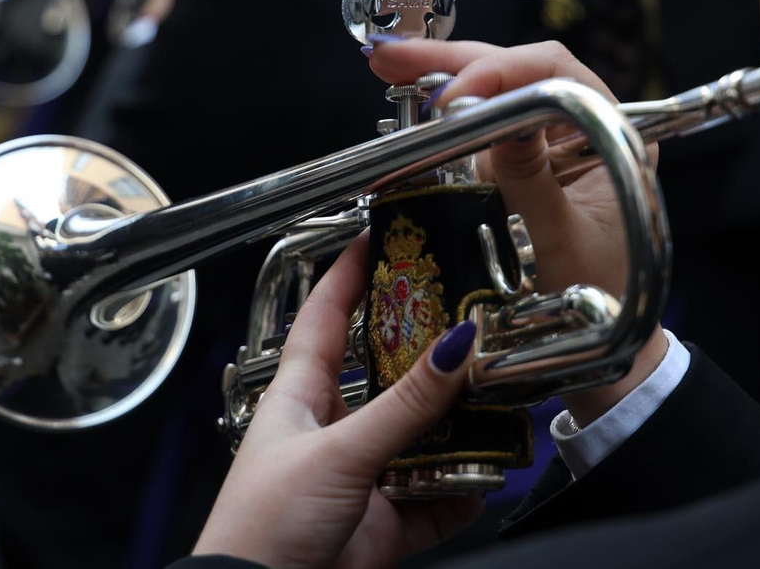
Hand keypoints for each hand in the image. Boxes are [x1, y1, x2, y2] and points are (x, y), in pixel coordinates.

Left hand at [192, 234, 482, 568]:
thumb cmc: (264, 525)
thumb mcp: (342, 452)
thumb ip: (406, 405)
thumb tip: (456, 345)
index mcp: (299, 396)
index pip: (325, 316)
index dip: (351, 272)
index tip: (383, 233)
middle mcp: (329, 430)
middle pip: (386, 375)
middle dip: (428, 354)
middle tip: (472, 319)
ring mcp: (357, 478)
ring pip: (418, 437)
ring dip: (456, 427)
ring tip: (496, 403)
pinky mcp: (380, 526)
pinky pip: (433, 501)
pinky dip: (461, 493)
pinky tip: (484, 481)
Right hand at [368, 39, 667, 425]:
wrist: (603, 353)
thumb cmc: (601, 300)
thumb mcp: (559, 240)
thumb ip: (528, 177)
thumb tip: (493, 110)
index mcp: (614, 134)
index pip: (555, 75)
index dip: (497, 74)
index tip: (448, 99)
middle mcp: (584, 130)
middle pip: (517, 72)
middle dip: (451, 62)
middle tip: (391, 58)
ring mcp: (550, 146)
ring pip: (494, 93)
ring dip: (439, 78)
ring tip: (388, 68)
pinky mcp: (523, 166)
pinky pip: (482, 127)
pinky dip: (443, 115)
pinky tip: (409, 102)